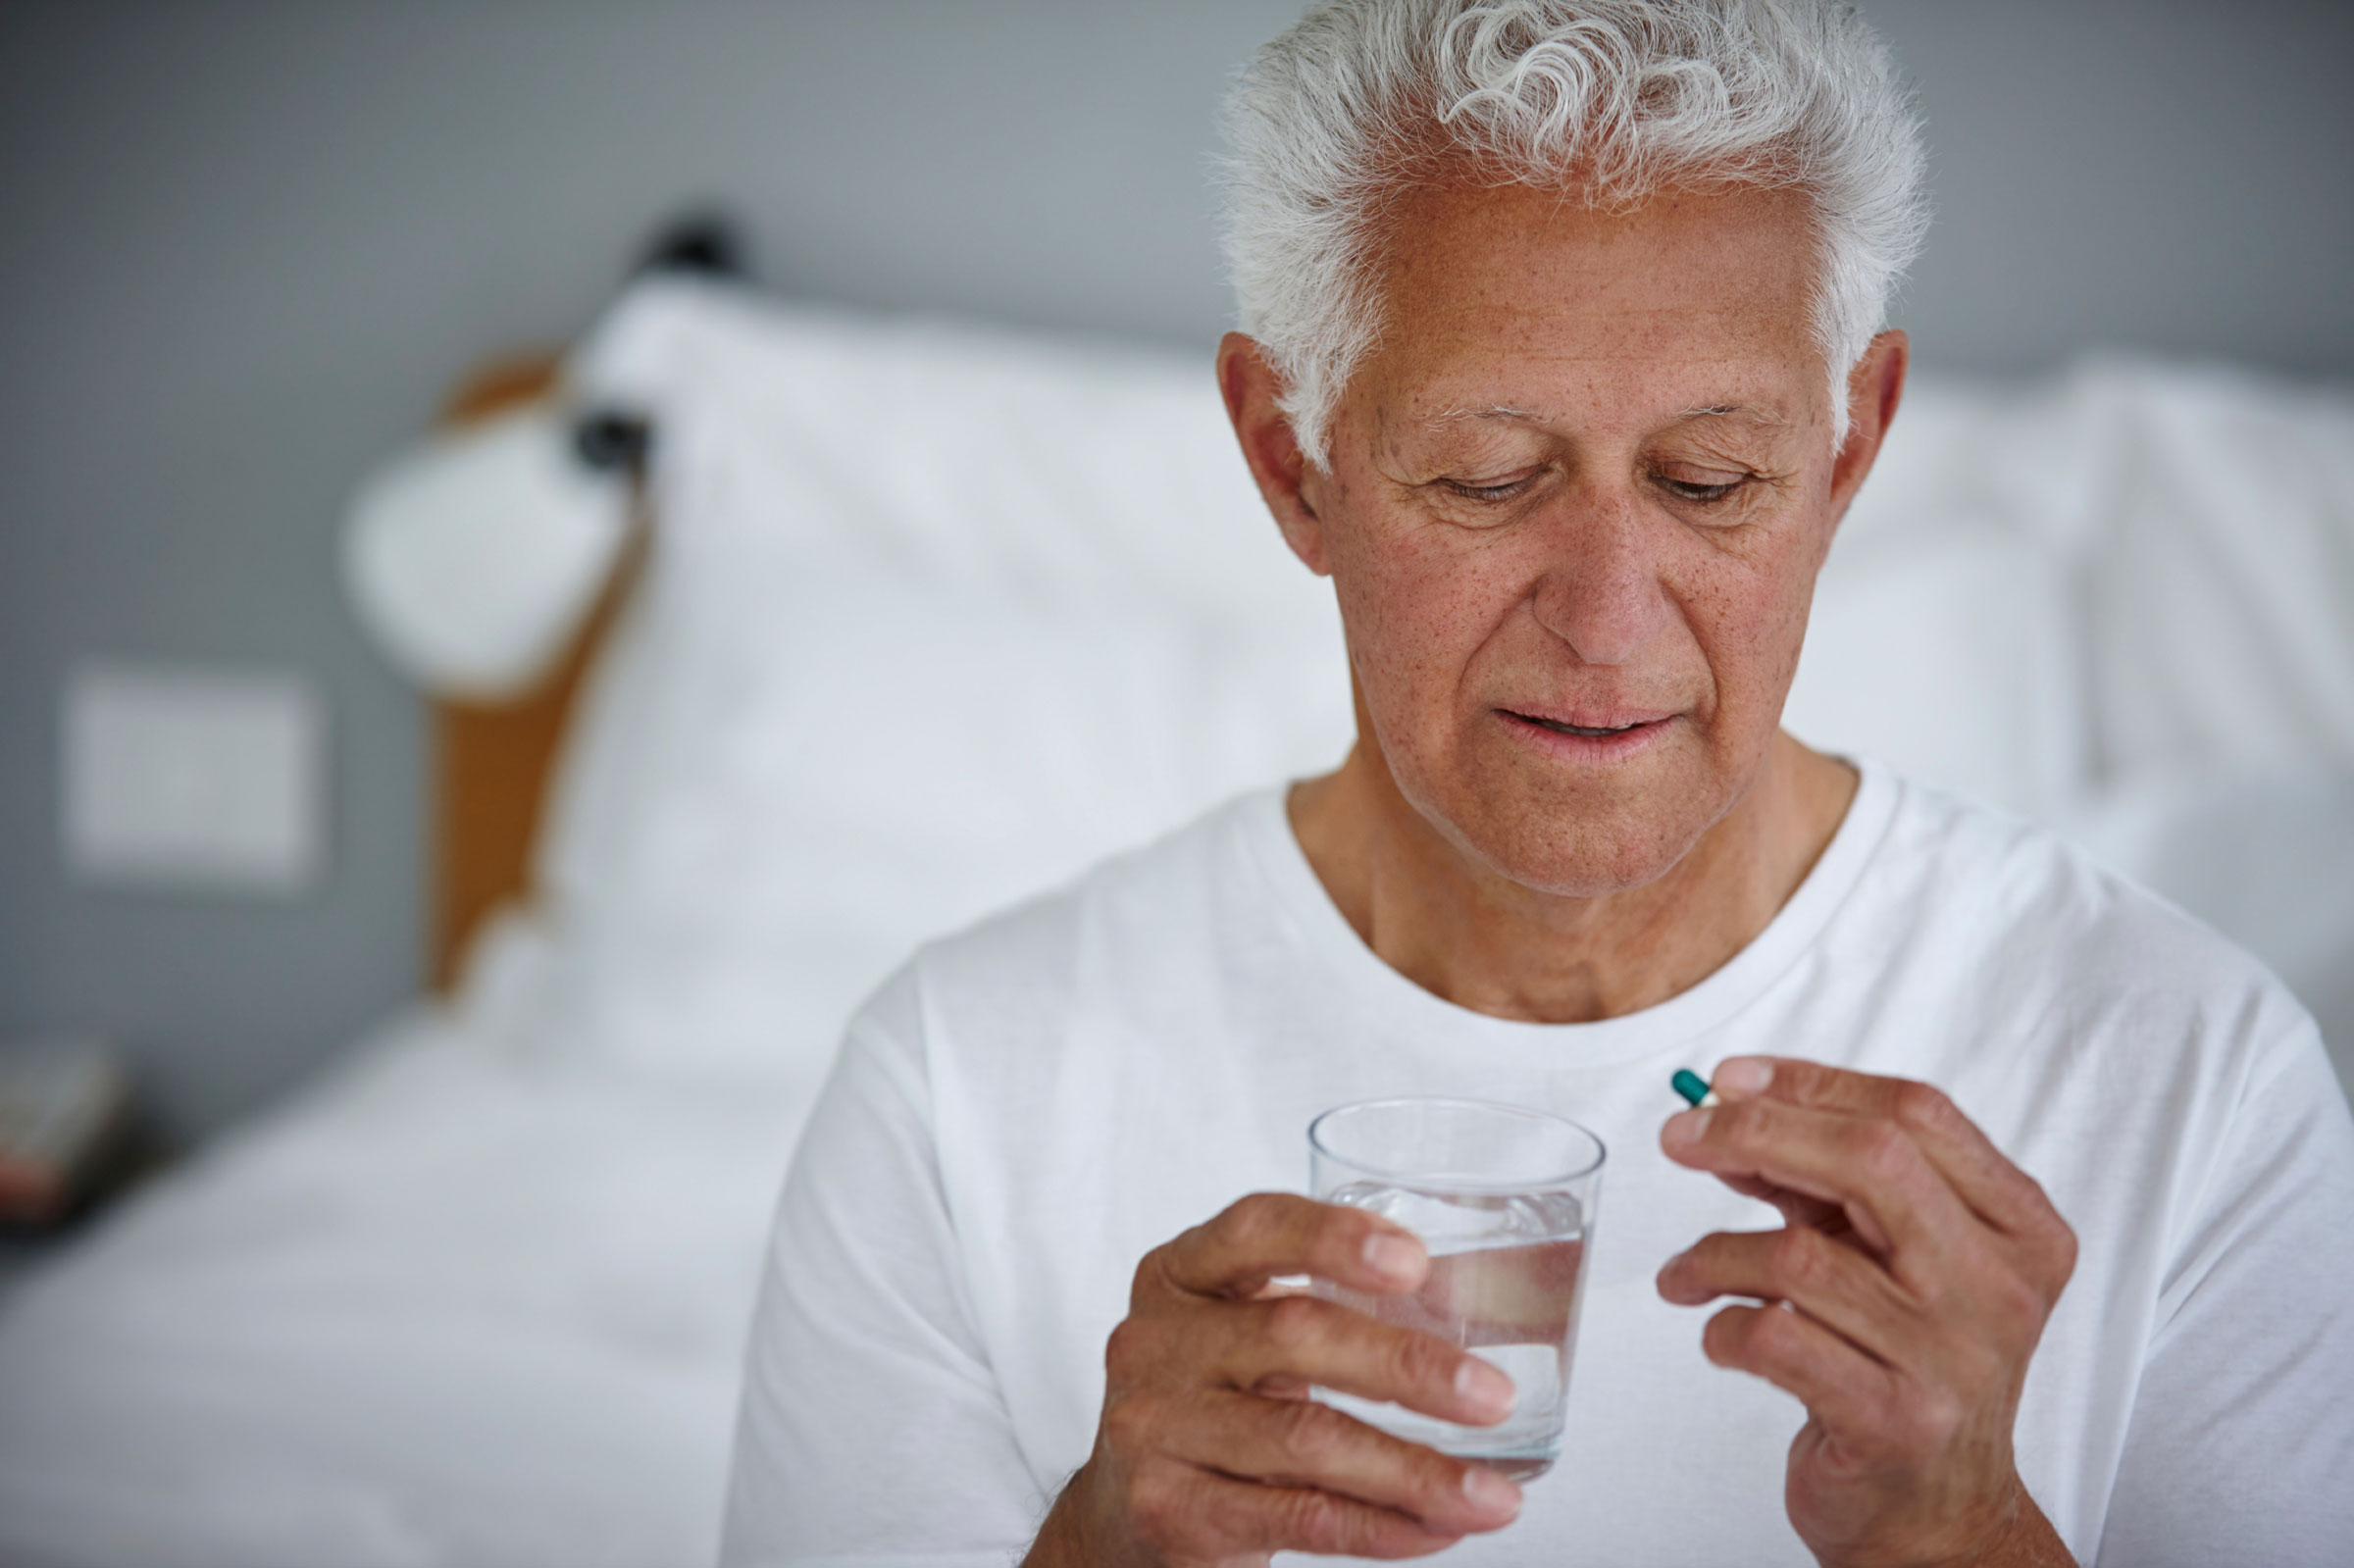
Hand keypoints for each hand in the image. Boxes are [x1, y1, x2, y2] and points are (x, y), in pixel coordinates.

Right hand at [1025, 1193, 1524, 1566]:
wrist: (1118, 1514)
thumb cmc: (1212, 1404)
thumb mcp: (1242, 1334)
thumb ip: (1328, 1309)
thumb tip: (1494, 1304)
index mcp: (1179, 1274)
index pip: (1254, 1229)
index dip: (1334, 1237)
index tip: (1417, 1262)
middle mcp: (1155, 1341)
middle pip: (1291, 1334)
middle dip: (1406, 1366)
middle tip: (1492, 1395)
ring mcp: (1155, 1427)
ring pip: (1304, 1439)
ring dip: (1414, 1470)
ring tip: (1493, 1496)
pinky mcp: (1170, 1508)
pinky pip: (1298, 1516)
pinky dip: (1380, 1525)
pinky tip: (1437, 1528)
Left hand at [1656, 1057, 2078, 1567]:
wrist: (1936, 1515)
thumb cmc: (1905, 1367)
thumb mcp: (1887, 1261)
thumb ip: (1824, 1185)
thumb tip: (1727, 1113)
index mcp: (2020, 1230)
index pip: (1917, 1114)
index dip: (1812, 1083)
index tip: (1728, 1079)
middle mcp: (2000, 1289)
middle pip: (1870, 1160)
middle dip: (1755, 1133)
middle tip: (1680, 1136)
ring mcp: (1953, 1359)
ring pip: (1801, 1256)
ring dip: (1715, 1254)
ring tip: (1686, 1274)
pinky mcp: (1895, 1422)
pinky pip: (1776, 1338)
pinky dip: (1723, 1326)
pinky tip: (1719, 1335)